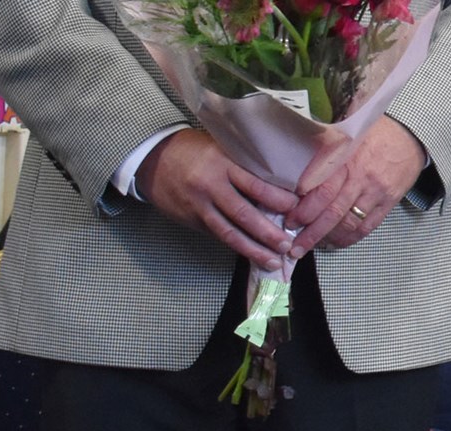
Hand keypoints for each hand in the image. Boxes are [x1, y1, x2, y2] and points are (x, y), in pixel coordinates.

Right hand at [139, 129, 298, 270]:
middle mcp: (211, 186)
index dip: (278, 200)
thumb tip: (277, 184)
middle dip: (268, 233)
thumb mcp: (220, 148)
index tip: (297, 208)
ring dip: (253, 250)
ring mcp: (199, 206)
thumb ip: (243, 165)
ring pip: (229, 233)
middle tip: (287, 245)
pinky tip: (251, 254)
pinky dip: (236, 246)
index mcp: (222, 164)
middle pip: (244, 214)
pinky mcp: (192, 220)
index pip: (256, 185)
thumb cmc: (193, 150)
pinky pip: (217, 235)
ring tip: (273, 261)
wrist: (153, 159)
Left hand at [287, 117, 427, 253]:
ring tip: (311, 247)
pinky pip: (368, 227)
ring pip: (349, 223)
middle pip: (332, 212)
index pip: (323, 190)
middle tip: (294, 246)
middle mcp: (361, 178)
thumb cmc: (374, 132)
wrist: (410, 135)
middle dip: (311, 232)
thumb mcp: (348, 132)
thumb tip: (296, 160)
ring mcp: (376, 193)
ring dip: (328, 239)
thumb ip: (326, 147)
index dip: (304, 209)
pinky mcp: (388, 202)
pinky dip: (350, 238)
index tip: (289, 220)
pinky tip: (336, 243)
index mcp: (347, 159)